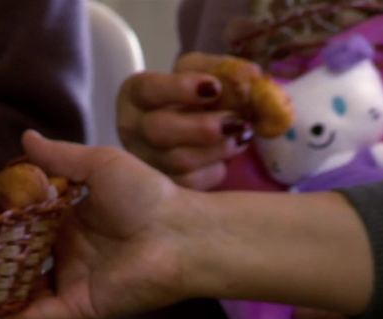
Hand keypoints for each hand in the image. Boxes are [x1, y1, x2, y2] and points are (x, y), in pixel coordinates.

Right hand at [0, 131, 193, 318]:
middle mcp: (66, 252)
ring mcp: (70, 280)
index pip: (23, 223)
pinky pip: (34, 314)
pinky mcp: (76, 305)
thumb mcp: (99, 164)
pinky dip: (5, 312)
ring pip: (19, 288)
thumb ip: (59, 156)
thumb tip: (25, 138)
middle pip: (16, 258)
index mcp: (71, 220)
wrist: (182, 234)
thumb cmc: (149, 194)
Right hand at [116, 52, 255, 189]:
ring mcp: (144, 160)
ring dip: (218, 148)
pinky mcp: (162, 185)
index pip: (148, 89)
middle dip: (202, 127)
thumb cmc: (191, 98)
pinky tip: (228, 153)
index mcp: (135, 94)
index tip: (215, 88)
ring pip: (179, 161)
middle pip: (158, 130)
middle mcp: (132, 129)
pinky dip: (216, 168)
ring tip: (240, 133)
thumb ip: (221, 69)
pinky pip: (192, 182)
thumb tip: (250, 76)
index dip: (181, 88)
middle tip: (236, 120)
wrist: (187, 127)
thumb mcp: (199, 73)